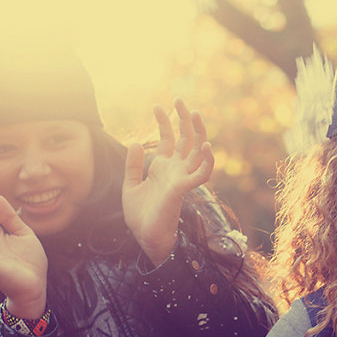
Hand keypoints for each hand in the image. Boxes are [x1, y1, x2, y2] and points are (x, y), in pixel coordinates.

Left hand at [123, 98, 213, 265]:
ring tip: (194, 113)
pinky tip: (205, 145)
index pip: (168, 139)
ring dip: (198, 132)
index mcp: (163, 168)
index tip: (157, 106)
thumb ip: (133, 165)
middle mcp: (175, 170)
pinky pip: (202, 174)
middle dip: (183, 119)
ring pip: (197, 151)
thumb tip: (136, 142)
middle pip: (185, 139)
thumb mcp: (130, 185)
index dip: (164, 122)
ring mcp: (181, 178)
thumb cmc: (140, 215)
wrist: (145, 236)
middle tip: (179, 100)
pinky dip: (207, 161)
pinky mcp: (184, 189)